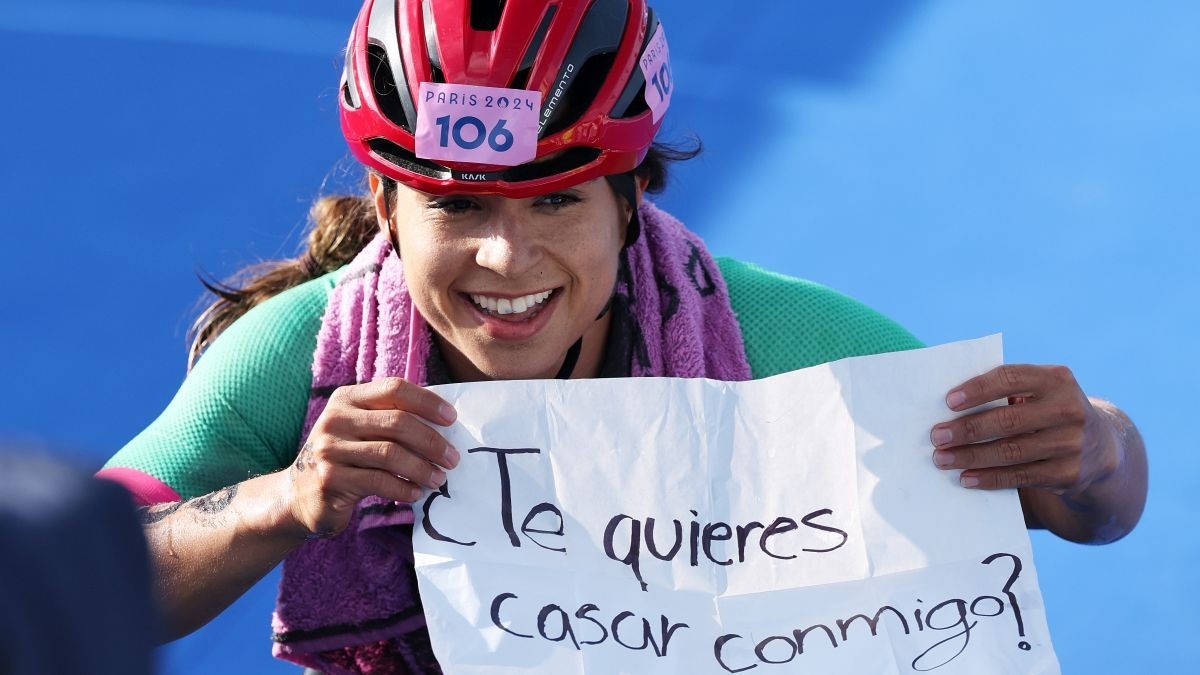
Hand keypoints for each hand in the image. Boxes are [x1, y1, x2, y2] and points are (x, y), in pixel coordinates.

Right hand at [284, 378, 458, 537]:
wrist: (297, 495)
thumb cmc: (344, 459)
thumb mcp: (360, 430)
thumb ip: (390, 420)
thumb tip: (443, 424)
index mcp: (347, 399)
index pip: (393, 388)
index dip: (426, 402)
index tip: (452, 419)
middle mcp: (335, 418)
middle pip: (396, 422)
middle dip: (431, 441)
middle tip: (453, 458)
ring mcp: (329, 449)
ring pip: (390, 454)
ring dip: (422, 468)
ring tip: (439, 479)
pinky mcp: (330, 479)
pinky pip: (378, 481)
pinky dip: (404, 488)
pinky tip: (417, 493)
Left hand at [929, 365, 1120, 494]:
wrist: (1100, 446)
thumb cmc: (1047, 410)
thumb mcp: (1039, 391)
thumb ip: (1006, 391)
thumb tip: (949, 406)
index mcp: (1057, 379)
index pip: (1011, 378)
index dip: (978, 389)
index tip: (948, 401)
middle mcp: (1069, 409)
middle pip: (1008, 420)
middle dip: (968, 429)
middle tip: (937, 436)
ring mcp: (1071, 443)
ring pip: (1011, 452)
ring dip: (971, 457)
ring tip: (942, 459)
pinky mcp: (1068, 474)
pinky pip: (1020, 476)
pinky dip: (989, 478)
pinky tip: (966, 478)